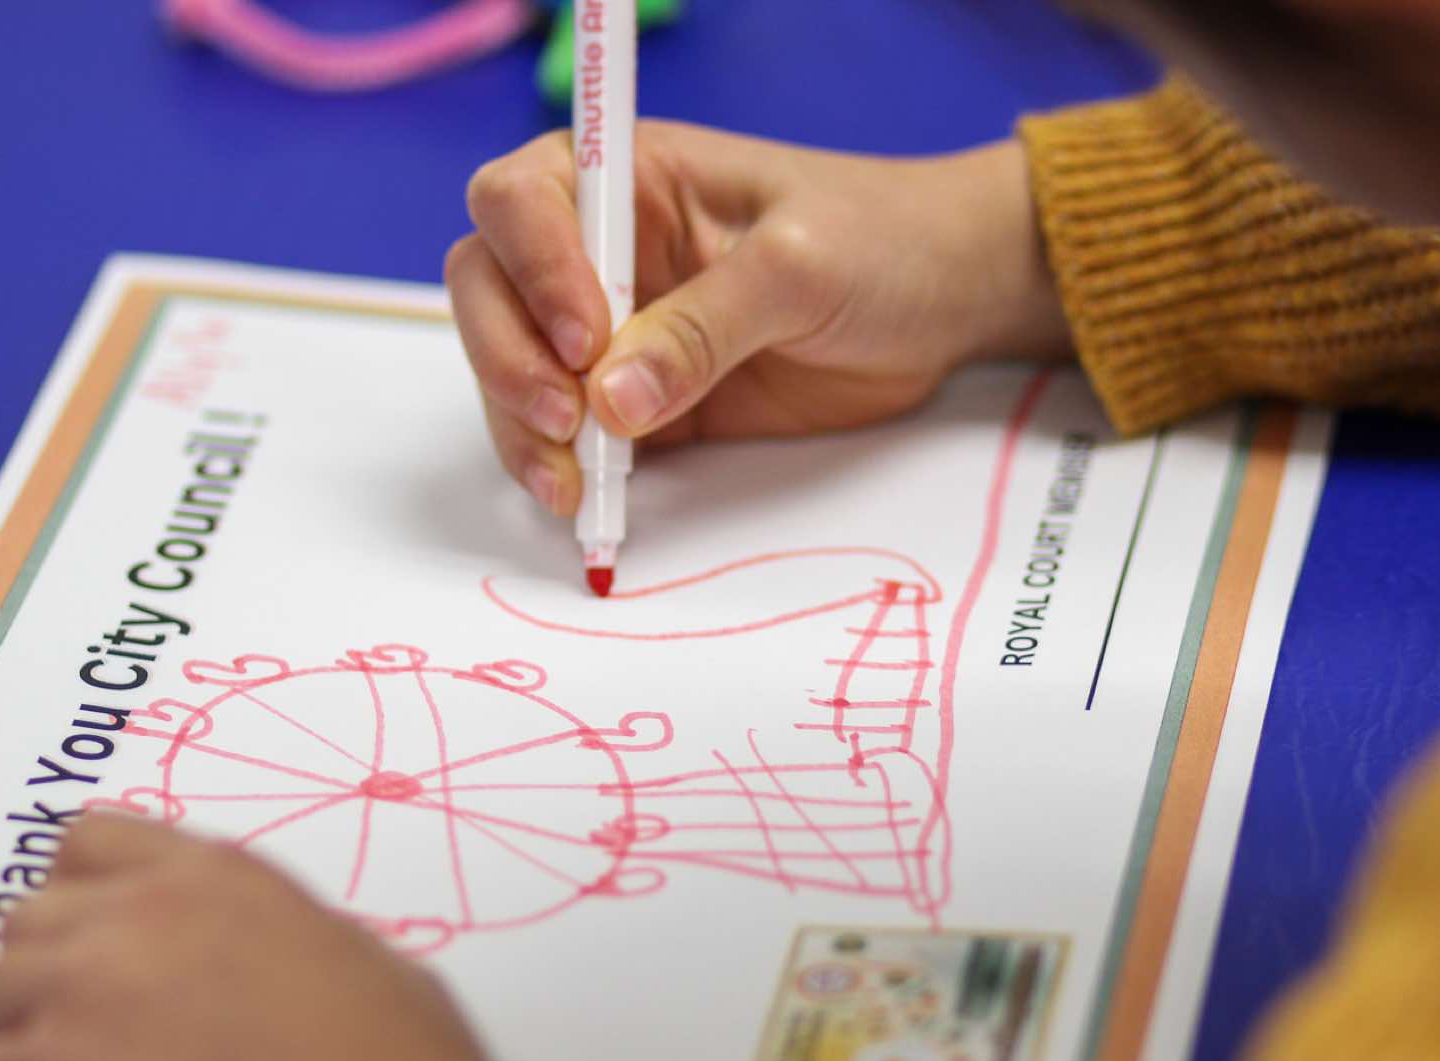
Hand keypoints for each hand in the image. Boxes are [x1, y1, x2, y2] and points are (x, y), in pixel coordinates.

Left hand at [0, 815, 490, 1060]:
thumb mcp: (368, 961)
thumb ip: (293, 942)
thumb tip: (272, 972)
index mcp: (219, 876)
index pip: (90, 843)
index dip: (89, 901)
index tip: (114, 956)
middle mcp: (137, 910)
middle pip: (26, 920)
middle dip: (50, 977)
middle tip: (100, 1043)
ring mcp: (83, 987)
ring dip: (21, 1042)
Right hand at [446, 122, 1070, 514]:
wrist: (949, 299)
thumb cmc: (883, 243)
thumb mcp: (800, 266)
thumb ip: (706, 327)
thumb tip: (613, 400)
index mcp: (631, 179)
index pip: (523, 200)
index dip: (532, 266)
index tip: (586, 338)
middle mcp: (600, 249)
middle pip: (490, 288)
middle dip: (509, 358)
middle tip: (566, 420)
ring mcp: (613, 329)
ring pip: (515, 369)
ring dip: (524, 428)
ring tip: (574, 484)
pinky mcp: (640, 403)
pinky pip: (571, 436)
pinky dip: (564, 470)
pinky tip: (587, 502)